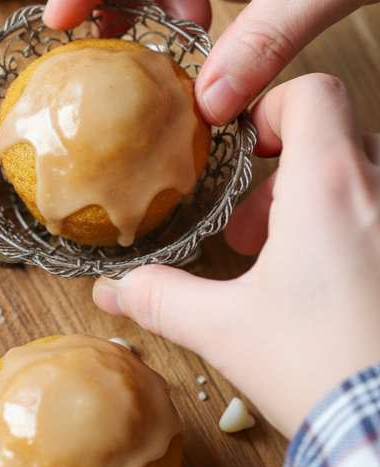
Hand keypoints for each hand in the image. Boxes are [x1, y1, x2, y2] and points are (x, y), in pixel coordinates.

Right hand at [92, 74, 379, 436]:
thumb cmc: (323, 373)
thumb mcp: (226, 331)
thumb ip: (161, 299)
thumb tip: (112, 292)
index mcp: (328, 188)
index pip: (313, 94)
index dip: (274, 110)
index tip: (248, 153)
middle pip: (341, 140)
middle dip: (291, 181)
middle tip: (257, 236)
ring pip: (372, 184)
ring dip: (331, 210)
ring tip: (298, 269)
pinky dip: (363, 241)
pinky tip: (341, 297)